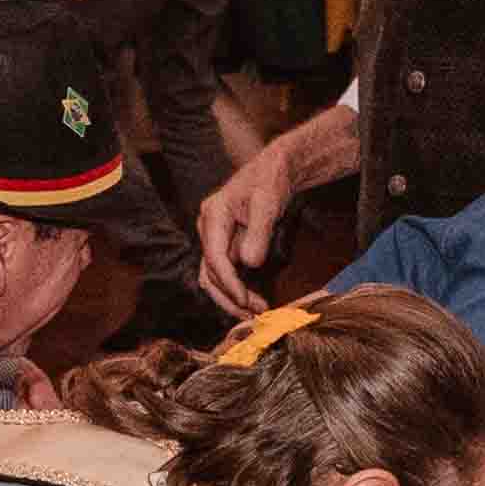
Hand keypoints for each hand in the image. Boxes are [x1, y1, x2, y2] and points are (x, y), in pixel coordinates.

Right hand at [195, 136, 305, 315]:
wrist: (276, 170)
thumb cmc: (271, 180)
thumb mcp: (268, 203)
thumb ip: (259, 233)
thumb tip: (249, 263)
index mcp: (213, 214)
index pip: (215, 257)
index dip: (229, 282)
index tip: (245, 299)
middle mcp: (208, 228)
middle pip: (210, 272)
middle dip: (229, 297)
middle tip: (252, 315)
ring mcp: (216, 238)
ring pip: (215, 277)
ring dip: (232, 298)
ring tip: (255, 313)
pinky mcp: (226, 245)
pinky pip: (226, 273)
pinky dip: (238, 289)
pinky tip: (254, 301)